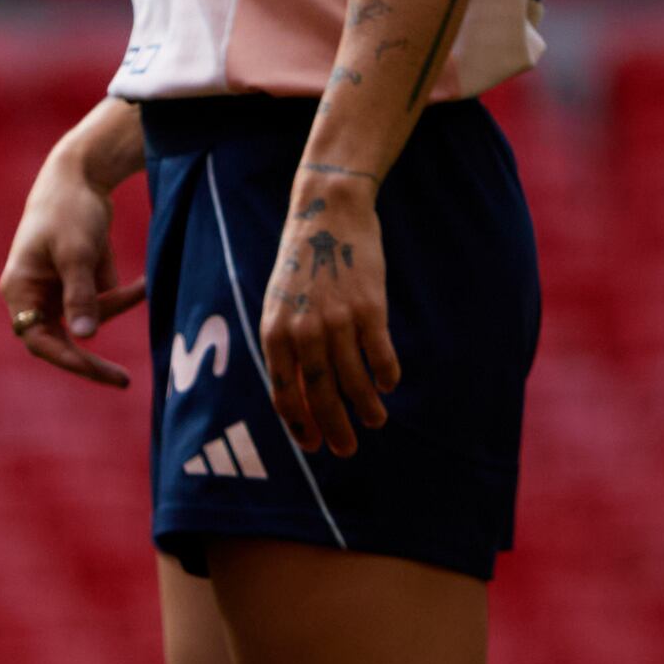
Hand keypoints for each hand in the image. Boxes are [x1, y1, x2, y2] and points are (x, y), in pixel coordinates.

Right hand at [2, 153, 145, 385]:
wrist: (81, 173)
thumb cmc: (70, 210)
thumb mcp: (77, 254)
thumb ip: (82, 296)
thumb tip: (85, 338)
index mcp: (20, 289)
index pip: (38, 339)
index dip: (67, 359)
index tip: (97, 372)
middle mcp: (33, 293)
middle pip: (60, 339)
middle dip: (92, 357)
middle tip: (123, 381)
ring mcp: (54, 287)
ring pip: (87, 317)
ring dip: (117, 305)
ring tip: (146, 285)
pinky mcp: (75, 279)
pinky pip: (100, 300)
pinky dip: (122, 293)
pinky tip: (144, 281)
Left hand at [260, 166, 397, 453]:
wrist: (327, 213)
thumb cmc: (303, 264)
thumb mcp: (281, 304)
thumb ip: (288, 345)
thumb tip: (300, 393)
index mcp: (274, 332)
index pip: (284, 393)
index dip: (299, 424)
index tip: (313, 444)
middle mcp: (303, 330)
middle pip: (319, 394)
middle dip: (334, 428)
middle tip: (346, 449)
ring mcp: (337, 320)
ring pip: (353, 380)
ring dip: (366, 407)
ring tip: (375, 421)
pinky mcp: (370, 308)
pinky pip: (380, 354)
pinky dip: (386, 375)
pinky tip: (389, 385)